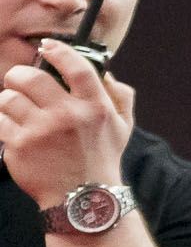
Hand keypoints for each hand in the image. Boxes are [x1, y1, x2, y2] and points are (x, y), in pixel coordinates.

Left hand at [0, 42, 132, 210]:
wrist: (82, 199)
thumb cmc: (101, 159)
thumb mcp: (123, 127)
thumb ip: (119, 95)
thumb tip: (106, 72)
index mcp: (95, 107)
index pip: (76, 67)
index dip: (58, 51)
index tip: (47, 47)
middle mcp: (68, 116)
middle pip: (31, 77)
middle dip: (19, 76)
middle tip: (19, 81)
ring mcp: (41, 131)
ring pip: (9, 98)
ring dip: (9, 100)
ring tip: (15, 109)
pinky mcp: (19, 146)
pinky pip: (0, 121)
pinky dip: (3, 122)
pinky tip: (12, 128)